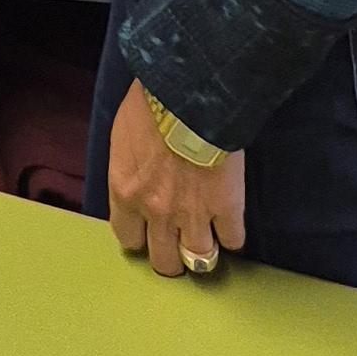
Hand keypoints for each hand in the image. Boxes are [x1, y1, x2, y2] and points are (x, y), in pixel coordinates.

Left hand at [107, 78, 247, 279]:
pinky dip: (232, 236)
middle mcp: (156, 213)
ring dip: (203, 252)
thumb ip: (129, 171)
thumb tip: (136, 183)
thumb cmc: (150, 106)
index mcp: (125, 194)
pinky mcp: (227, 208)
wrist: (189, 94)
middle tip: (179, 245)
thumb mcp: (123, 140)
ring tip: (206, 241)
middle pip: (165, 262)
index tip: (148, 233)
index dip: (141, 238)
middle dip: (172, 257)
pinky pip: (234, 240)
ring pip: (200, 260)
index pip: (128, 240)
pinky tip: (229, 225)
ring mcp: (193, 215)